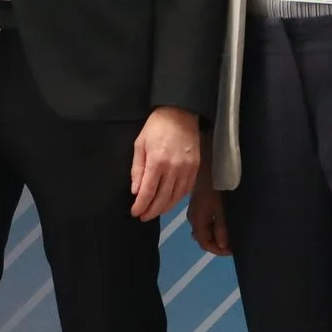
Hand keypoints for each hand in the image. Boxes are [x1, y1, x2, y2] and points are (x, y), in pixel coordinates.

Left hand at [129, 106, 199, 220]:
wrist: (180, 114)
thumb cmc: (156, 127)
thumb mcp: (140, 145)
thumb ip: (137, 169)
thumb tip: (136, 191)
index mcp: (157, 162)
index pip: (148, 191)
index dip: (141, 205)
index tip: (135, 212)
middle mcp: (174, 169)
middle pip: (163, 198)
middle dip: (152, 211)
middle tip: (143, 217)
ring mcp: (187, 169)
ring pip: (176, 197)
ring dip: (165, 208)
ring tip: (155, 212)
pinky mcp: (196, 168)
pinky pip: (186, 189)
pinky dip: (177, 199)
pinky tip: (169, 202)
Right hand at [187, 169, 229, 256]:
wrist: (209, 163)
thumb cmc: (217, 186)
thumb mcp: (221, 208)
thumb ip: (221, 228)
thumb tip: (222, 245)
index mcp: (198, 220)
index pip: (205, 244)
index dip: (219, 251)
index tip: (234, 251)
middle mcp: (193, 217)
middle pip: (204, 238)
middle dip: (218, 244)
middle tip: (235, 243)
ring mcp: (195, 210)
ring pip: (205, 229)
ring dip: (217, 235)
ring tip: (231, 234)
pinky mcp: (199, 203)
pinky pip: (205, 221)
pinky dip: (214, 226)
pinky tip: (224, 223)